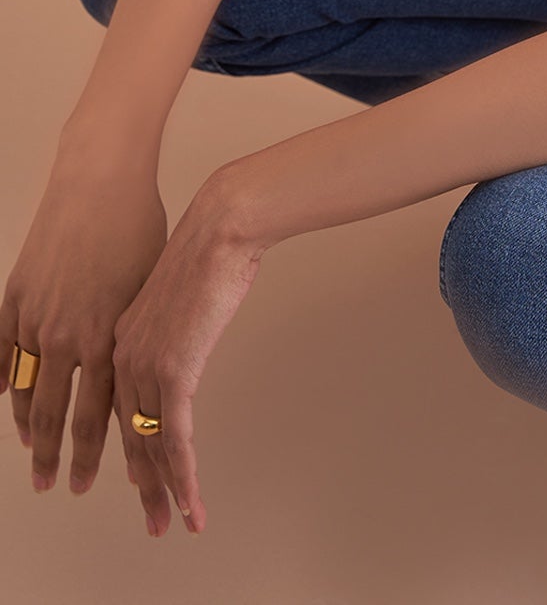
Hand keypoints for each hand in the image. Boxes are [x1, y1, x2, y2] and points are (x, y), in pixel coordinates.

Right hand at [2, 159, 167, 496]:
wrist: (101, 182)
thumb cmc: (139, 228)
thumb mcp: (147, 289)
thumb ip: (135, 336)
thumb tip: (133, 372)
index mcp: (106, 338)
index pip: (98, 416)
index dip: (94, 456)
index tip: (91, 484)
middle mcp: (67, 336)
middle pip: (57, 416)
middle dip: (57, 458)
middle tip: (54, 487)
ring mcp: (36, 317)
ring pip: (26, 388)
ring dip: (28, 427)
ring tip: (32, 452)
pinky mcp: (16, 294)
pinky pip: (3, 348)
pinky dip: (4, 376)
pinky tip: (6, 396)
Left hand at [110, 177, 261, 537]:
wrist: (222, 226)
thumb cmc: (212, 251)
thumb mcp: (183, 297)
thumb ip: (175, 327)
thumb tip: (185, 343)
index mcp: (122, 338)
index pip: (122, 411)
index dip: (134, 453)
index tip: (143, 482)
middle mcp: (124, 357)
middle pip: (131, 437)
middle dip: (146, 486)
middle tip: (156, 520)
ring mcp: (145, 366)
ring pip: (152, 446)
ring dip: (166, 491)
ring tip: (178, 522)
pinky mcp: (173, 371)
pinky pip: (175, 439)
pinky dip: (184, 476)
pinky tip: (192, 501)